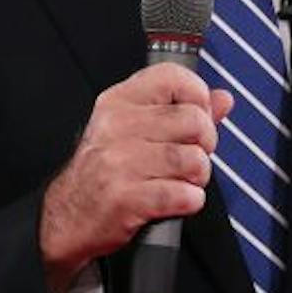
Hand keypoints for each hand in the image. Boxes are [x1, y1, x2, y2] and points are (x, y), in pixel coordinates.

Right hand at [38, 63, 232, 292]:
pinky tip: (175, 201)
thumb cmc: (104, 171)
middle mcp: (117, 126)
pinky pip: (184, 195)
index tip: (198, 116)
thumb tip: (222, 98)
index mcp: (119, 102)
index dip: (198, 95)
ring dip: (198, 178)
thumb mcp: (133, 131)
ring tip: (181, 181)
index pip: (172, 77)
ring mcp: (119, 162)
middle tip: (190, 157)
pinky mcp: (126, 197)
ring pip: (194, 160)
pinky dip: (190, 201)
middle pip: (194, 121)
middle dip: (205, 145)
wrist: (69, 216)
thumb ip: (182, 112)